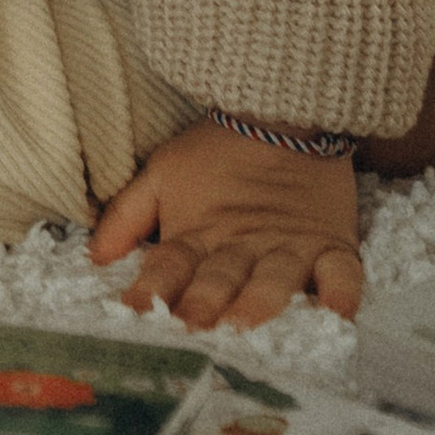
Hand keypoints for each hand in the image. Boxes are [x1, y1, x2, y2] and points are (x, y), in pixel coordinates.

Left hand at [89, 116, 363, 329]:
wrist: (280, 106)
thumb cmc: (216, 150)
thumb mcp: (162, 174)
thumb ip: (127, 216)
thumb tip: (93, 257)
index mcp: (198, 232)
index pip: (169, 264)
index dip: (152, 287)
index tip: (134, 313)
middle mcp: (242, 245)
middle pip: (221, 276)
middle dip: (205, 301)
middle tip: (192, 328)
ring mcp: (288, 244)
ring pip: (276, 277)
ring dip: (261, 300)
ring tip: (248, 323)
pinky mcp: (331, 241)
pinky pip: (342, 271)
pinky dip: (341, 291)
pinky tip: (337, 314)